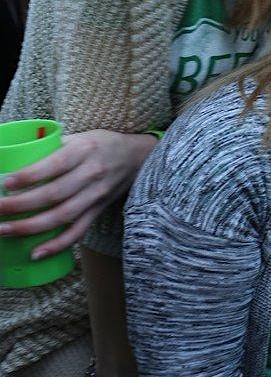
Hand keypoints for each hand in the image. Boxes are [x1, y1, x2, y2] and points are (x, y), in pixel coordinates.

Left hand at [0, 130, 159, 257]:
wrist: (138, 157)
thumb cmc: (101, 144)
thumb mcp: (79, 137)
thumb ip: (51, 148)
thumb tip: (13, 159)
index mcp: (85, 150)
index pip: (54, 165)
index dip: (29, 176)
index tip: (5, 183)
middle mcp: (92, 173)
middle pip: (54, 194)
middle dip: (19, 205)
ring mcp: (96, 194)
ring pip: (62, 215)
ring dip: (31, 227)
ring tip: (4, 230)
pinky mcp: (98, 210)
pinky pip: (78, 231)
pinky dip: (58, 244)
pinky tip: (36, 253)